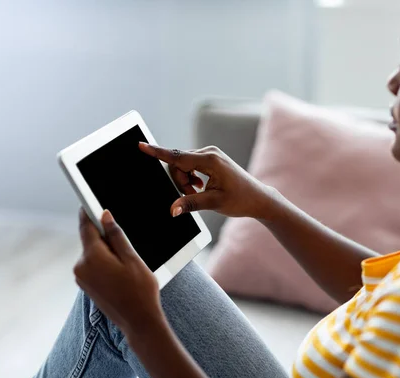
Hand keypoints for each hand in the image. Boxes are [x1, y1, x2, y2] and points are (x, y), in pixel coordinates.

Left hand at [74, 209, 162, 334]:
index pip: (86, 227)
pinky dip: (104, 263)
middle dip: (105, 236)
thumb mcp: (132, 258)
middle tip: (125, 242)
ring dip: (106, 251)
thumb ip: (117, 236)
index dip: (88, 213)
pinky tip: (121, 272)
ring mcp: (82, 278)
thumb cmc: (140, 291)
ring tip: (127, 264)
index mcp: (92, 257)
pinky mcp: (86, 286)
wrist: (139, 321)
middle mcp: (81, 267)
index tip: (89, 202)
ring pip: (92, 254)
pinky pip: (93, 266)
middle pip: (90, 241)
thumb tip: (106, 217)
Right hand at [139, 143, 276, 219]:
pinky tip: (201, 187)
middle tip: (194, 196)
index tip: (141, 145)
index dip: (157, 152)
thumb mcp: (214, 203)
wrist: (257, 198)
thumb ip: (191, 204)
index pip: (177, 156)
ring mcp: (209, 154)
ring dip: (185, 182)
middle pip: (177, 164)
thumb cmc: (240, 200)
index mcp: (210, 160)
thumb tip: (172, 210)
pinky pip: (189, 166)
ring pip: (182, 166)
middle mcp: (209, 152)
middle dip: (180, 182)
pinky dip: (190, 178)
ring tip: (200, 193)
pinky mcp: (209, 158)